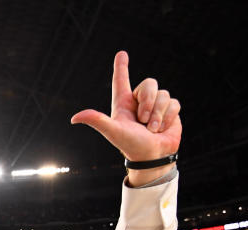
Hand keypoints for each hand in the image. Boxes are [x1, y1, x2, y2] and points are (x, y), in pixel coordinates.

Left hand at [71, 51, 181, 182]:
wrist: (152, 157)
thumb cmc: (130, 145)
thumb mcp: (113, 131)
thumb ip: (97, 121)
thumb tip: (74, 118)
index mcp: (124, 104)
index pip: (121, 80)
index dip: (121, 67)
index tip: (121, 54)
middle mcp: (139, 102)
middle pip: (149, 83)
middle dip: (148, 102)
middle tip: (143, 121)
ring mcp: (156, 105)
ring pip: (163, 94)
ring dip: (158, 114)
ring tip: (152, 129)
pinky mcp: (170, 110)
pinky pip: (174, 103)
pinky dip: (168, 117)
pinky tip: (163, 128)